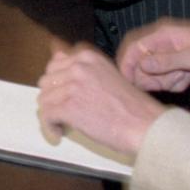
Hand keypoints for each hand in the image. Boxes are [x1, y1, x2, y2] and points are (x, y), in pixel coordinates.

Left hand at [37, 44, 165, 157]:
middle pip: (46, 82)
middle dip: (52, 98)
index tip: (63, 96)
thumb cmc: (131, 106)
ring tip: (63, 124)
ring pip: (44, 99)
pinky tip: (59, 132)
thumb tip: (57, 61)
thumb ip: (83, 70)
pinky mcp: (70, 107)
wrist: (145, 125)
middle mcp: (78, 67)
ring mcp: (73, 86)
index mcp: (88, 57)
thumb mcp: (107, 76)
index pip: (54, 64)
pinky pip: (46, 116)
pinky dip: (50, 126)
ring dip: (51, 114)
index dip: (56, 83)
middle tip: (63, 112)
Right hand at [116, 20, 189, 92]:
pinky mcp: (178, 66)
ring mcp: (170, 56)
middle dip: (150, 78)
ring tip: (184, 78)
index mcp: (163, 34)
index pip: (134, 48)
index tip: (127, 82)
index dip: (127, 65)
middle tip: (168, 83)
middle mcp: (162, 44)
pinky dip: (175, 83)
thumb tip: (141, 65)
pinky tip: (189, 79)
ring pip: (153, 74)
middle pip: (141, 64)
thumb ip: (166, 62)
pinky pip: (166, 79)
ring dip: (165, 81)